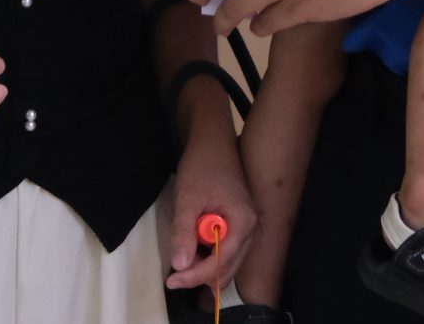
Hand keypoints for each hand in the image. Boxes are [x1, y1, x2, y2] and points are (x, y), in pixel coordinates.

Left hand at [161, 124, 256, 291]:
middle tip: (173, 278)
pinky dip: (209, 258)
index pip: (222, 262)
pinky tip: (192, 252)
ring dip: (205, 269)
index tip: (172, 280)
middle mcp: (251, 229)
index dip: (196, 275)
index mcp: (243, 222)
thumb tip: (180, 266)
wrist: (212, 142)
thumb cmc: (201, 166)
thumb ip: (184, 232)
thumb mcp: (187, 198)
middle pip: (228, 268)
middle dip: (200, 277)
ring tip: (180, 267)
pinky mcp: (238, 226)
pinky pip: (226, 252)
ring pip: (228, 264)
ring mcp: (246, 228)